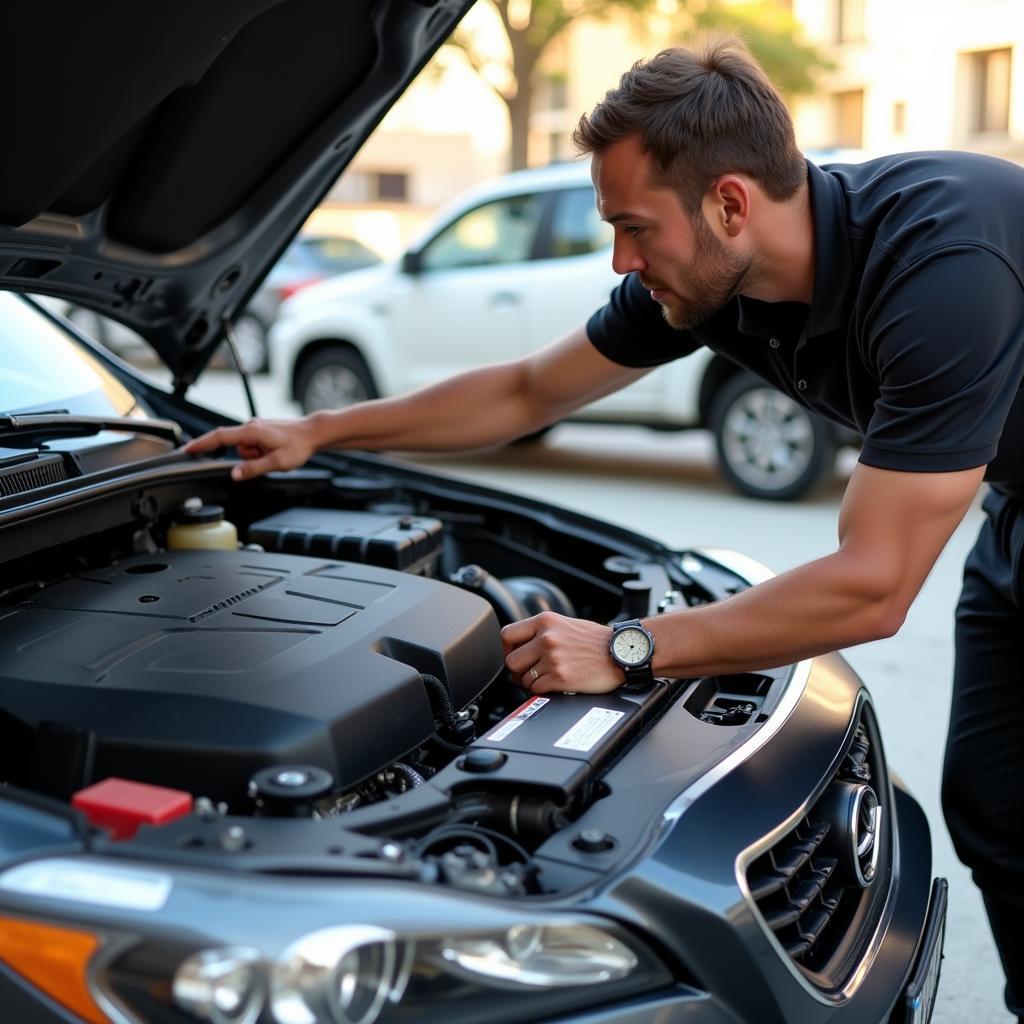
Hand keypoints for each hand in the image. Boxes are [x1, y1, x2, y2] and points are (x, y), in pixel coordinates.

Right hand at [184, 416, 319, 480]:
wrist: (314, 433)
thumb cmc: (299, 446)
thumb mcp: (277, 462)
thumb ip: (254, 468)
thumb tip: (235, 474)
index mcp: (251, 431)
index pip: (219, 437)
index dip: (202, 444)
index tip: (187, 449)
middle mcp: (251, 426)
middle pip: (235, 447)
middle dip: (248, 458)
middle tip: (268, 460)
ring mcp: (257, 427)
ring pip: (246, 449)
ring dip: (257, 456)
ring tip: (275, 455)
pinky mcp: (262, 430)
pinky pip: (254, 446)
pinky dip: (261, 452)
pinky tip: (276, 451)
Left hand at [501, 612, 622, 693]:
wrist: (621, 652)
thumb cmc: (597, 640)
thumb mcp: (566, 623)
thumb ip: (542, 631)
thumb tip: (520, 646)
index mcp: (545, 621)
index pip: (507, 635)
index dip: (507, 650)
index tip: (514, 656)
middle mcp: (546, 638)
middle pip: (511, 661)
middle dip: (517, 670)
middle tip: (527, 673)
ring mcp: (553, 659)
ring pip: (522, 678)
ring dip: (530, 682)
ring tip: (546, 678)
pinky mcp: (560, 678)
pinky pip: (536, 689)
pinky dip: (541, 691)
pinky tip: (554, 684)